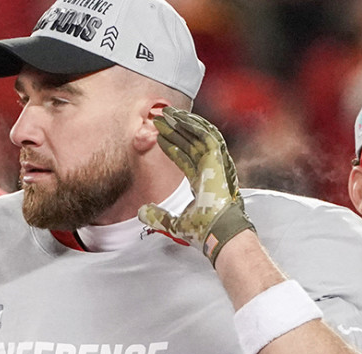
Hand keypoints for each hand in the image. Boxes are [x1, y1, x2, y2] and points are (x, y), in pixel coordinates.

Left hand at [139, 107, 254, 265]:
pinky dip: (195, 126)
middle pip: (191, 144)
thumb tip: (142, 212)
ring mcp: (217, 164)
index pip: (187, 159)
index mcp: (204, 183)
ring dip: (184, 124)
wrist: (218, 232)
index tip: (159, 137)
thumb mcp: (175, 223)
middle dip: (175, 131)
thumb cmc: (204, 231)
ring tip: (167, 113)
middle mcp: (211, 171)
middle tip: (159, 119)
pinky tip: (180, 117)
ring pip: (200, 137)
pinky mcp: (219, 160)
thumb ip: (159, 216)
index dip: (172, 148)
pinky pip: (207, 136)